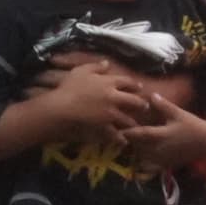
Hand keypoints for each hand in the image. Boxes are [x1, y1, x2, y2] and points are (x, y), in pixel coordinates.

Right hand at [20, 54, 154, 146]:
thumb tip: (107, 63)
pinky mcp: (105, 128)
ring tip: (135, 126)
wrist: (60, 108)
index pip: (128, 82)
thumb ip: (95, 66)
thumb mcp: (80, 71)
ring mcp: (111, 114)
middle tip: (144, 107)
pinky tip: (123, 141)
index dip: (135, 85)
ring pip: (128, 120)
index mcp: (109, 82)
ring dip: (132, 123)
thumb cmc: (68, 88)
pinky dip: (121, 139)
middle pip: (135, 102)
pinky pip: (117, 135)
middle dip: (142, 105)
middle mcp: (114, 98)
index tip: (139, 87)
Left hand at [119, 90, 205, 170]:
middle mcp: (161, 149)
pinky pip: (150, 166)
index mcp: (162, 135)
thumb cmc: (192, 125)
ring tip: (123, 145)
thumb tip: (150, 95)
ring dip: (134, 151)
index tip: (116, 129)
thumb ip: (163, 105)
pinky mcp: (167, 164)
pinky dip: (142, 163)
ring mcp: (164, 158)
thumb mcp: (178, 113)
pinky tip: (136, 157)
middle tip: (115, 136)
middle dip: (127, 142)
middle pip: (138, 147)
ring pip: (142, 157)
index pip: (140, 134)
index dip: (127, 132)